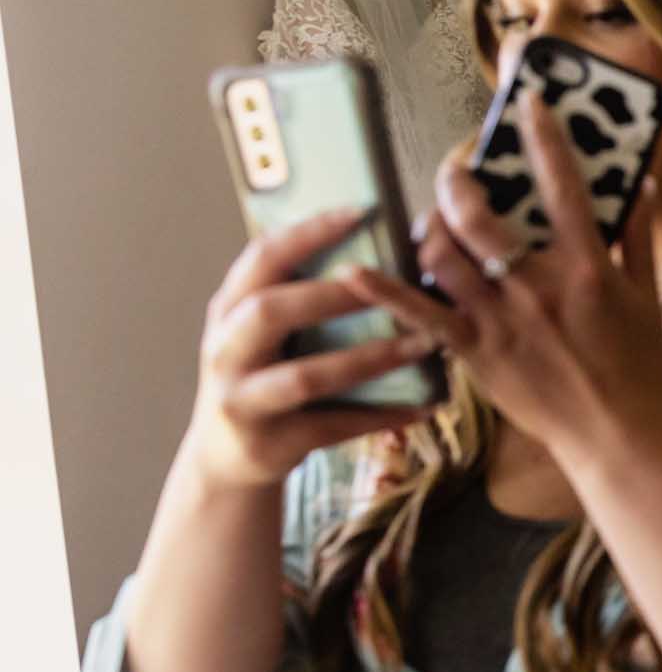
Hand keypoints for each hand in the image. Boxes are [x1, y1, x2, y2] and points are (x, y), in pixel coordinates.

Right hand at [187, 208, 438, 488]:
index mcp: (229, 309)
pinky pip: (334, 426)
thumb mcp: (262, 332)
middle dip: (333, 295)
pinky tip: (426, 404)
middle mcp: (226, 349)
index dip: (308, 232)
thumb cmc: (263, 376)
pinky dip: (383, 415)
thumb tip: (378, 248)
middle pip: (270, 312)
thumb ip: (299, 294)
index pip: (261, 257)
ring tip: (424, 344)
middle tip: (393, 283)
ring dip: (370, 359)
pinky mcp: (269, 443)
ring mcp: (242, 399)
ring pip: (306, 377)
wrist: (224, 460)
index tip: (360, 210)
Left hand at [343, 92, 661, 462]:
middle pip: (479, 215)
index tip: (529, 104)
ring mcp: (500, 321)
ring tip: (433, 219)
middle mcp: (536, 287)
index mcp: (588, 266)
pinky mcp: (475, 355)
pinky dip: (384, 292)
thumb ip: (639, 236)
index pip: (562, 185)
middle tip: (458, 169)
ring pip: (442, 256)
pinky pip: (420, 317)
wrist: (617, 438)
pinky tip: (354, 269)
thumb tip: (640, 184)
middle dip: (460, 179)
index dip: (543, 136)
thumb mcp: (649, 296)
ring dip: (429, 226)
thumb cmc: (638, 368)